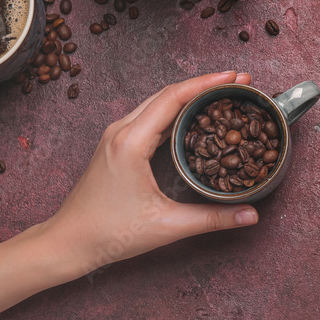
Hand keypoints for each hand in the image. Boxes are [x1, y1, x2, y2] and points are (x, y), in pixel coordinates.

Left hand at [40, 71, 258, 277]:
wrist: (68, 243)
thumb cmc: (108, 233)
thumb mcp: (167, 225)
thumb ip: (213, 218)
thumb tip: (251, 213)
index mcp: (131, 142)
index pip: (174, 97)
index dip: (207, 83)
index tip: (235, 77)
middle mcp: (121, 131)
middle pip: (167, 93)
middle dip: (204, 84)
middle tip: (237, 83)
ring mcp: (116, 136)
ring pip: (157, 102)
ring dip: (189, 94)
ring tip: (220, 94)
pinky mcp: (116, 145)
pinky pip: (149, 116)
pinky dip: (175, 109)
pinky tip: (193, 116)